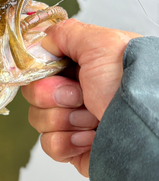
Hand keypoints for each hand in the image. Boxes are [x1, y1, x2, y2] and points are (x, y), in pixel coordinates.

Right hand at [21, 19, 140, 176]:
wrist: (144, 129)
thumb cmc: (131, 85)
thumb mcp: (100, 44)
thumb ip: (66, 33)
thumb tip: (44, 40)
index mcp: (82, 66)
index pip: (42, 68)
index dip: (41, 72)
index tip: (54, 72)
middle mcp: (78, 92)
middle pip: (36, 93)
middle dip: (54, 96)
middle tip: (79, 95)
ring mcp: (75, 121)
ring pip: (40, 119)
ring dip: (65, 119)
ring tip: (93, 118)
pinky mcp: (74, 147)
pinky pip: (50, 145)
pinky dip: (67, 142)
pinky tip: (90, 137)